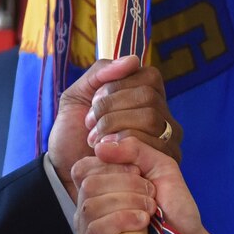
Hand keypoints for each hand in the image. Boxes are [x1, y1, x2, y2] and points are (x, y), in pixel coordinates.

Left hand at [47, 56, 177, 193]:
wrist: (65, 174)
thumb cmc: (73, 136)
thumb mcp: (77, 97)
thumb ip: (99, 73)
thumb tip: (133, 59)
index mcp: (147, 96)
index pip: (148, 77)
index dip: (117, 87)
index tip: (94, 102)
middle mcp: (163, 116)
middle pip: (148, 97)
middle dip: (112, 108)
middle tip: (91, 125)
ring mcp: (168, 140)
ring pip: (151, 119)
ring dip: (115, 127)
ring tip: (96, 141)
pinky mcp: (165, 164)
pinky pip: (153, 146)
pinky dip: (124, 146)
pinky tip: (107, 154)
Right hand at [72, 139, 233, 233]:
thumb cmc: (175, 213)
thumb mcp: (161, 169)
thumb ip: (135, 149)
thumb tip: (101, 145)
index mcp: (98, 192)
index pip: (84, 168)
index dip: (115, 167)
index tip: (141, 177)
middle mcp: (87, 213)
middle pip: (88, 185)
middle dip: (127, 187)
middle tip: (151, 198)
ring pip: (90, 207)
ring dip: (127, 204)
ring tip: (150, 212)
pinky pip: (93, 232)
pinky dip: (119, 221)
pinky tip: (141, 223)